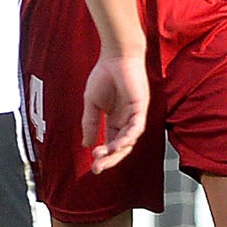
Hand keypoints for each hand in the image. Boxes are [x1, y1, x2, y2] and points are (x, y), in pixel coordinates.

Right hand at [79, 50, 148, 171]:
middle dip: (109, 159)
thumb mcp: (92, 104)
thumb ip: (90, 123)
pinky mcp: (141, 107)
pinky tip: (117, 145)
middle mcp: (127, 121)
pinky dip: (127, 137)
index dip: (103, 156)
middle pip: (121, 147)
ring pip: (129, 140)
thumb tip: (85, 144)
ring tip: (102, 157)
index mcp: (115, 120)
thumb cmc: (104, 75)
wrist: (115, 57)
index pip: (111, 144)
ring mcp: (135, 115)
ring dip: (116, 151)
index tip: (92, 166)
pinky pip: (136, 127)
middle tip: (97, 169)